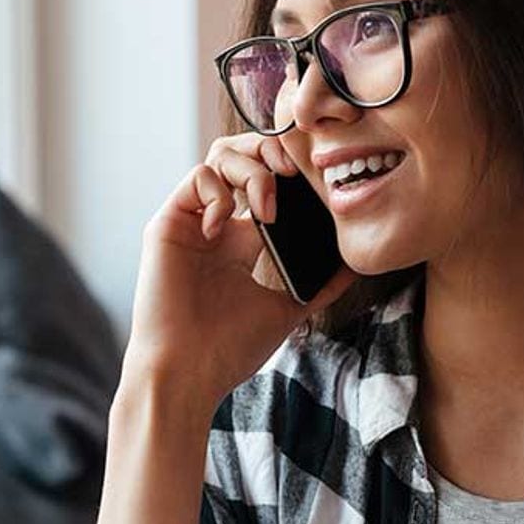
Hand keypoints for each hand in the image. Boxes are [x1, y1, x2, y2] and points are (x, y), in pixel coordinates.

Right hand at [123, 131, 357, 411]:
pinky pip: (196, 177)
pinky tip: (225, 228)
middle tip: (291, 174)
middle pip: (241, 154)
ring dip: (251, 169)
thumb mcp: (288, 310)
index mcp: (243, 240)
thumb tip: (355, 264)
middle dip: (270, 150)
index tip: (316, 185)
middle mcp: (217, 224)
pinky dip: (218, 192)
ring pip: (219, 156)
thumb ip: (321, 285)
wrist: (189, 373)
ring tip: (266, 206)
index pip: (267, 181)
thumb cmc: (230, 349)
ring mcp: (192, 222)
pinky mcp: (168, 224)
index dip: (290, 170)